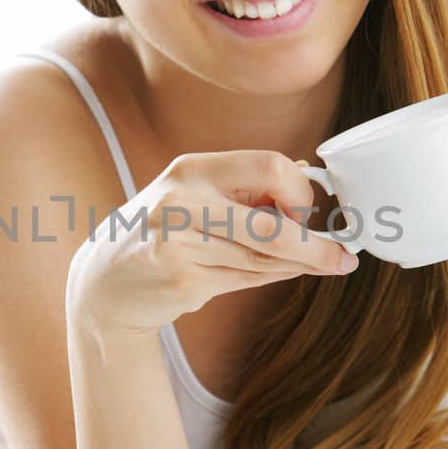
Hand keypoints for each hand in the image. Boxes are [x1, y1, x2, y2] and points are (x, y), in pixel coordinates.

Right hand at [66, 150, 355, 336]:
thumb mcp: (196, 198)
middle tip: (343, 259)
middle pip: (273, 227)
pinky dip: (266, 279)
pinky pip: (245, 281)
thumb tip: (311, 196)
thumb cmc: (164, 233)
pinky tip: (262, 275)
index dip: (300, 194)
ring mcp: (179, 243)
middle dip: (316, 247)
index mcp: (193, 169)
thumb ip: (246, 194)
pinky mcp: (181, 280)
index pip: (271, 166)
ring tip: (310, 265)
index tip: (307, 212)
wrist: (104, 282)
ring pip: (263, 260)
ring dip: (296, 266)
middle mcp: (182, 201)